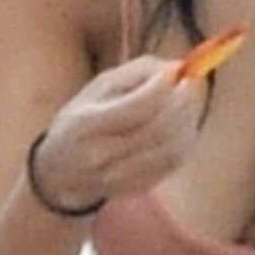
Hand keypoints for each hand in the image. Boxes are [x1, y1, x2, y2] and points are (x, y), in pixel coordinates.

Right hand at [30, 56, 201, 213]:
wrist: (62, 173)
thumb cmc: (84, 119)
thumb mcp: (98, 88)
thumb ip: (136, 73)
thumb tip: (176, 68)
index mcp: (86, 124)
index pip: (135, 106)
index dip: (162, 88)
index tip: (177, 70)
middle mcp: (100, 154)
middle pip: (157, 129)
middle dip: (183, 102)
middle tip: (192, 82)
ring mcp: (119, 176)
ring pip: (171, 148)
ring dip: (189, 120)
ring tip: (189, 102)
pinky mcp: (136, 187)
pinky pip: (173, 162)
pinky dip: (186, 139)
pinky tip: (184, 124)